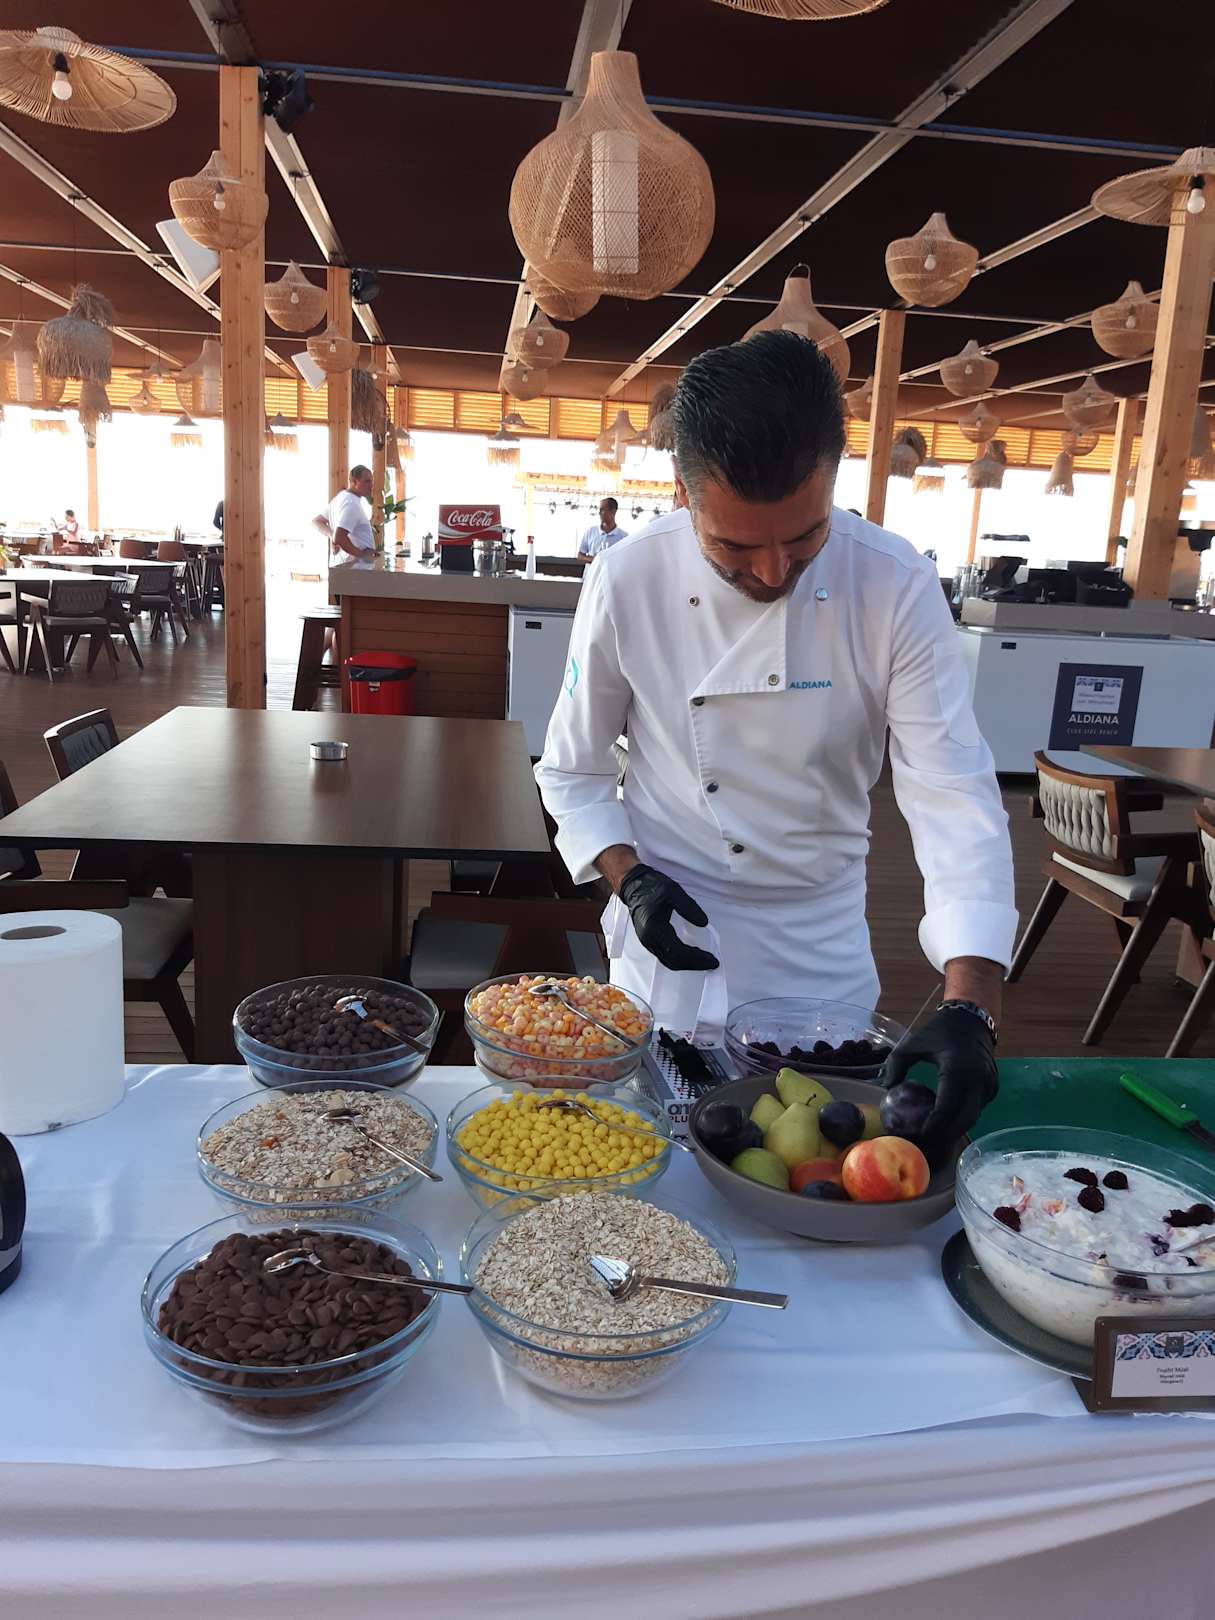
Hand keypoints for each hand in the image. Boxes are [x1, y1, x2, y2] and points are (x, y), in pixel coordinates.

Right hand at [617, 863, 719, 972]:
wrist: (632, 884)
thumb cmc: (651, 886)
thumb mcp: (673, 891)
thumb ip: (689, 907)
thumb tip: (704, 923)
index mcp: (654, 928)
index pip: (678, 952)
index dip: (697, 958)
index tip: (713, 960)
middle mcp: (649, 940)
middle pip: (674, 961)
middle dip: (694, 964)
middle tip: (712, 963)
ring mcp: (647, 942)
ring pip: (669, 961)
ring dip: (687, 964)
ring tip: (704, 960)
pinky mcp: (648, 940)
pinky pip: (665, 956)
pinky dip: (679, 959)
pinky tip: (690, 954)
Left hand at [882, 1005, 996, 1155]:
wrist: (972, 1019)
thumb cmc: (941, 1030)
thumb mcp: (914, 1042)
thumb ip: (897, 1063)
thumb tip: (886, 1087)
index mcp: (958, 1068)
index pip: (948, 1106)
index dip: (934, 1125)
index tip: (919, 1135)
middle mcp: (978, 1080)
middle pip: (964, 1119)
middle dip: (945, 1135)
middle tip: (925, 1142)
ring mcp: (989, 1085)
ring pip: (972, 1117)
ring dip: (954, 1129)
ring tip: (933, 1135)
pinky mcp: (992, 1088)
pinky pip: (977, 1108)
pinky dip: (962, 1117)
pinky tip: (945, 1121)